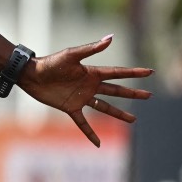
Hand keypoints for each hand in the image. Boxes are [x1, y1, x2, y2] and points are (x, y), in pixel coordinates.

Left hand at [18, 34, 153, 146]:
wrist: (31, 75)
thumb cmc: (50, 63)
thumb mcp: (72, 55)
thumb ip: (92, 49)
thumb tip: (111, 38)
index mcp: (92, 72)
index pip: (118, 73)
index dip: (134, 73)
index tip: (150, 72)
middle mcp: (90, 86)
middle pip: (116, 90)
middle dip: (132, 93)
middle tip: (148, 95)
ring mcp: (81, 98)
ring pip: (104, 107)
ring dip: (118, 113)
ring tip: (133, 120)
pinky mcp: (70, 108)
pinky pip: (83, 123)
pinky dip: (90, 133)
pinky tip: (98, 143)